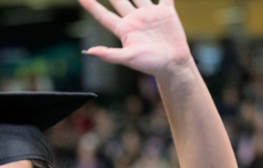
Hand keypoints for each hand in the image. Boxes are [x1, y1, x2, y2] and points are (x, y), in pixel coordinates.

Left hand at [78, 0, 192, 78]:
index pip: (104, 16)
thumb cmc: (150, 64)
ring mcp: (149, 14)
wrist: (173, 64)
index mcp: (124, 29)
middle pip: (119, 1)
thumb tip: (90, 51)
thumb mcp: (128, 59)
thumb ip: (109, 55)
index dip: (92, 6)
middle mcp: (135, 19)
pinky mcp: (165, 12)